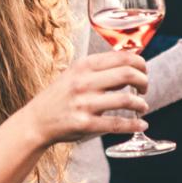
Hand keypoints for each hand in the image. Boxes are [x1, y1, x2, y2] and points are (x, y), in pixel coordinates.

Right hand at [19, 51, 147, 145]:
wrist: (36, 121)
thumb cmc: (60, 96)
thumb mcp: (75, 75)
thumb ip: (100, 70)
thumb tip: (131, 68)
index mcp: (83, 65)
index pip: (122, 57)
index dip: (140, 64)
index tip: (144, 72)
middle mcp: (84, 82)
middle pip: (127, 74)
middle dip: (144, 81)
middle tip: (145, 89)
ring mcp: (84, 104)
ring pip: (126, 99)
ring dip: (141, 104)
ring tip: (142, 107)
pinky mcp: (85, 124)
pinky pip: (117, 124)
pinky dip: (134, 125)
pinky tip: (141, 125)